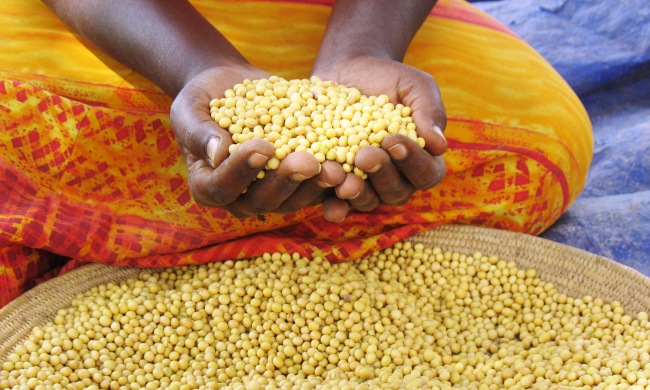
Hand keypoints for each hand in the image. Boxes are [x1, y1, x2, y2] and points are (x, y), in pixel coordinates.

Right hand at [170, 65, 345, 218]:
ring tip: (335, 165)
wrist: (232, 88)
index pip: (222, 186)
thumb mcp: (189, 107)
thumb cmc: (204, 98)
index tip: (261, 147)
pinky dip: (335, 181)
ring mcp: (273, 194)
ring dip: (316, 185)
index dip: (242, 171)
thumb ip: (197, 131)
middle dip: (287, 180)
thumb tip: (215, 152)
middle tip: (307, 160)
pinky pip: (318, 189)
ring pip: (296, 199)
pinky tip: (351, 166)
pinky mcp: (300, 184)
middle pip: (264, 199)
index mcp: (208, 186)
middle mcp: (241, 199)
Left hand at [312, 56, 447, 216]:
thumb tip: (440, 145)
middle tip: (364, 156)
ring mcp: (367, 186)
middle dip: (381, 174)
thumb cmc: (388, 79)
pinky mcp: (338, 186)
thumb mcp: (414, 85)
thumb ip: (429, 110)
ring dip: (356, 193)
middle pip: (396, 191)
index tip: (393, 140)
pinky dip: (335, 207)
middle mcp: (398, 179)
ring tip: (342, 178)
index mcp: (422, 159)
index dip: (412, 161)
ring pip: (368, 201)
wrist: (346, 72)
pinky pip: (339, 204)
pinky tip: (329, 206)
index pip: (427, 172)